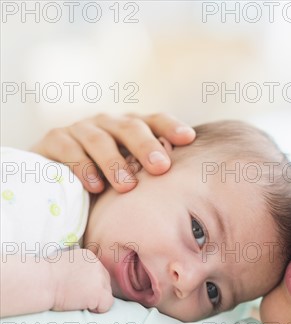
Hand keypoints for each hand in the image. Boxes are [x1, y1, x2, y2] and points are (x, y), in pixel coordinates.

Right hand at [31, 113, 195, 193]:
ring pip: (99, 139)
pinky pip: (69, 149)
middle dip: (147, 147)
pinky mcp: (54, 139)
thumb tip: (189, 187)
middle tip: (161, 168)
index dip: (171, 127)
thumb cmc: (105, 181)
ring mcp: (80, 129)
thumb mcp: (130, 175)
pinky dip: (83, 167)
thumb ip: (151, 174)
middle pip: (130, 127)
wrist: (55, 180)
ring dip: (114, 163)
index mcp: (131, 128)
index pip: (154, 121)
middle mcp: (108, 123)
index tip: (188, 138)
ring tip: (127, 187)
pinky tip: (95, 187)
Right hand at [50, 249, 113, 312]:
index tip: (77, 289)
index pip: (98, 272)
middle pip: (105, 282)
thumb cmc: (44, 275)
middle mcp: (97, 265)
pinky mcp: (98, 293)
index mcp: (89, 257)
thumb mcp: (63, 262)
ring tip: (78, 302)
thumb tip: (77, 276)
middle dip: (94, 291)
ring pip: (107, 293)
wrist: (41, 281)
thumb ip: (75, 267)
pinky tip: (85, 308)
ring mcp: (99, 279)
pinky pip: (107, 304)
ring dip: (95, 299)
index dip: (89, 283)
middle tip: (77, 297)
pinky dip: (98, 309)